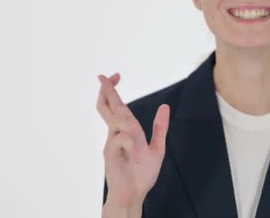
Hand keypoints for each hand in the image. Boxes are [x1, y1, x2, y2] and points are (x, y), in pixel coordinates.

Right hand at [97, 73, 169, 209]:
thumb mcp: (157, 147)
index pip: (117, 108)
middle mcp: (115, 135)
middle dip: (107, 91)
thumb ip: (159, 128)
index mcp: (125, 132)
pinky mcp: (110, 154)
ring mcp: (111, 144)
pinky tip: (134, 152)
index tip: (114, 76)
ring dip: (127, 120)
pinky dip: (130, 142)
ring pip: (118, 120)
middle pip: (108, 108)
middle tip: (104, 76)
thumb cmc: (141, 174)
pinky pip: (121, 138)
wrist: (135, 194)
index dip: (113, 92)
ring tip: (136, 141)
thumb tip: (164, 107)